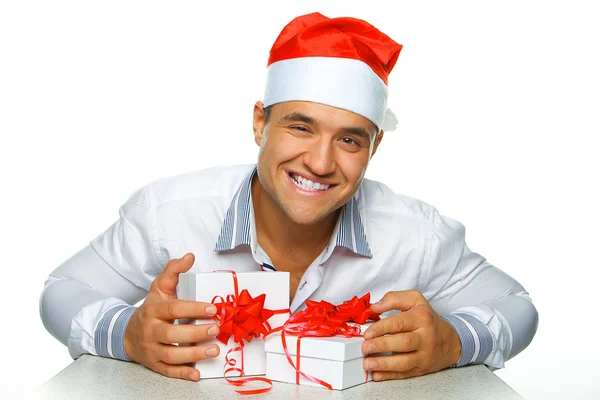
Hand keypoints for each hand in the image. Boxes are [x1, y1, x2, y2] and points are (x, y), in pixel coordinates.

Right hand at [124, 253, 220, 380]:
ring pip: (171, 355)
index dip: (193, 309)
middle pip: (172, 334)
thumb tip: (190, 256)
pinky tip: (197, 374)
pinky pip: (168, 371)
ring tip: (214, 349)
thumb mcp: (159, 287)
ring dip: (193, 354)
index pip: (174, 309)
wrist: (129, 333)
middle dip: (195, 333)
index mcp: (153, 310)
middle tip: (216, 329)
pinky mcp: (154, 364)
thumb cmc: (151, 309)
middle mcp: (151, 330)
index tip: (212, 309)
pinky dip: (182, 374)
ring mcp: (151, 349)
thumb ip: (174, 271)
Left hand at [361, 290, 460, 380]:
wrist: (450, 341)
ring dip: (384, 364)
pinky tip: (377, 374)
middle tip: (365, 347)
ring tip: (368, 363)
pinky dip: (389, 376)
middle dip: (382, 346)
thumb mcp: (415, 300)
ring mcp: (424, 355)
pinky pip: (404, 374)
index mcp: (422, 318)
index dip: (381, 328)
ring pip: (404, 362)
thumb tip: (374, 307)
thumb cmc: (427, 319)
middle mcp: (425, 338)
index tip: (368, 333)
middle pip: (403, 343)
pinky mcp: (421, 369)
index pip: (399, 323)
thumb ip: (393, 299)